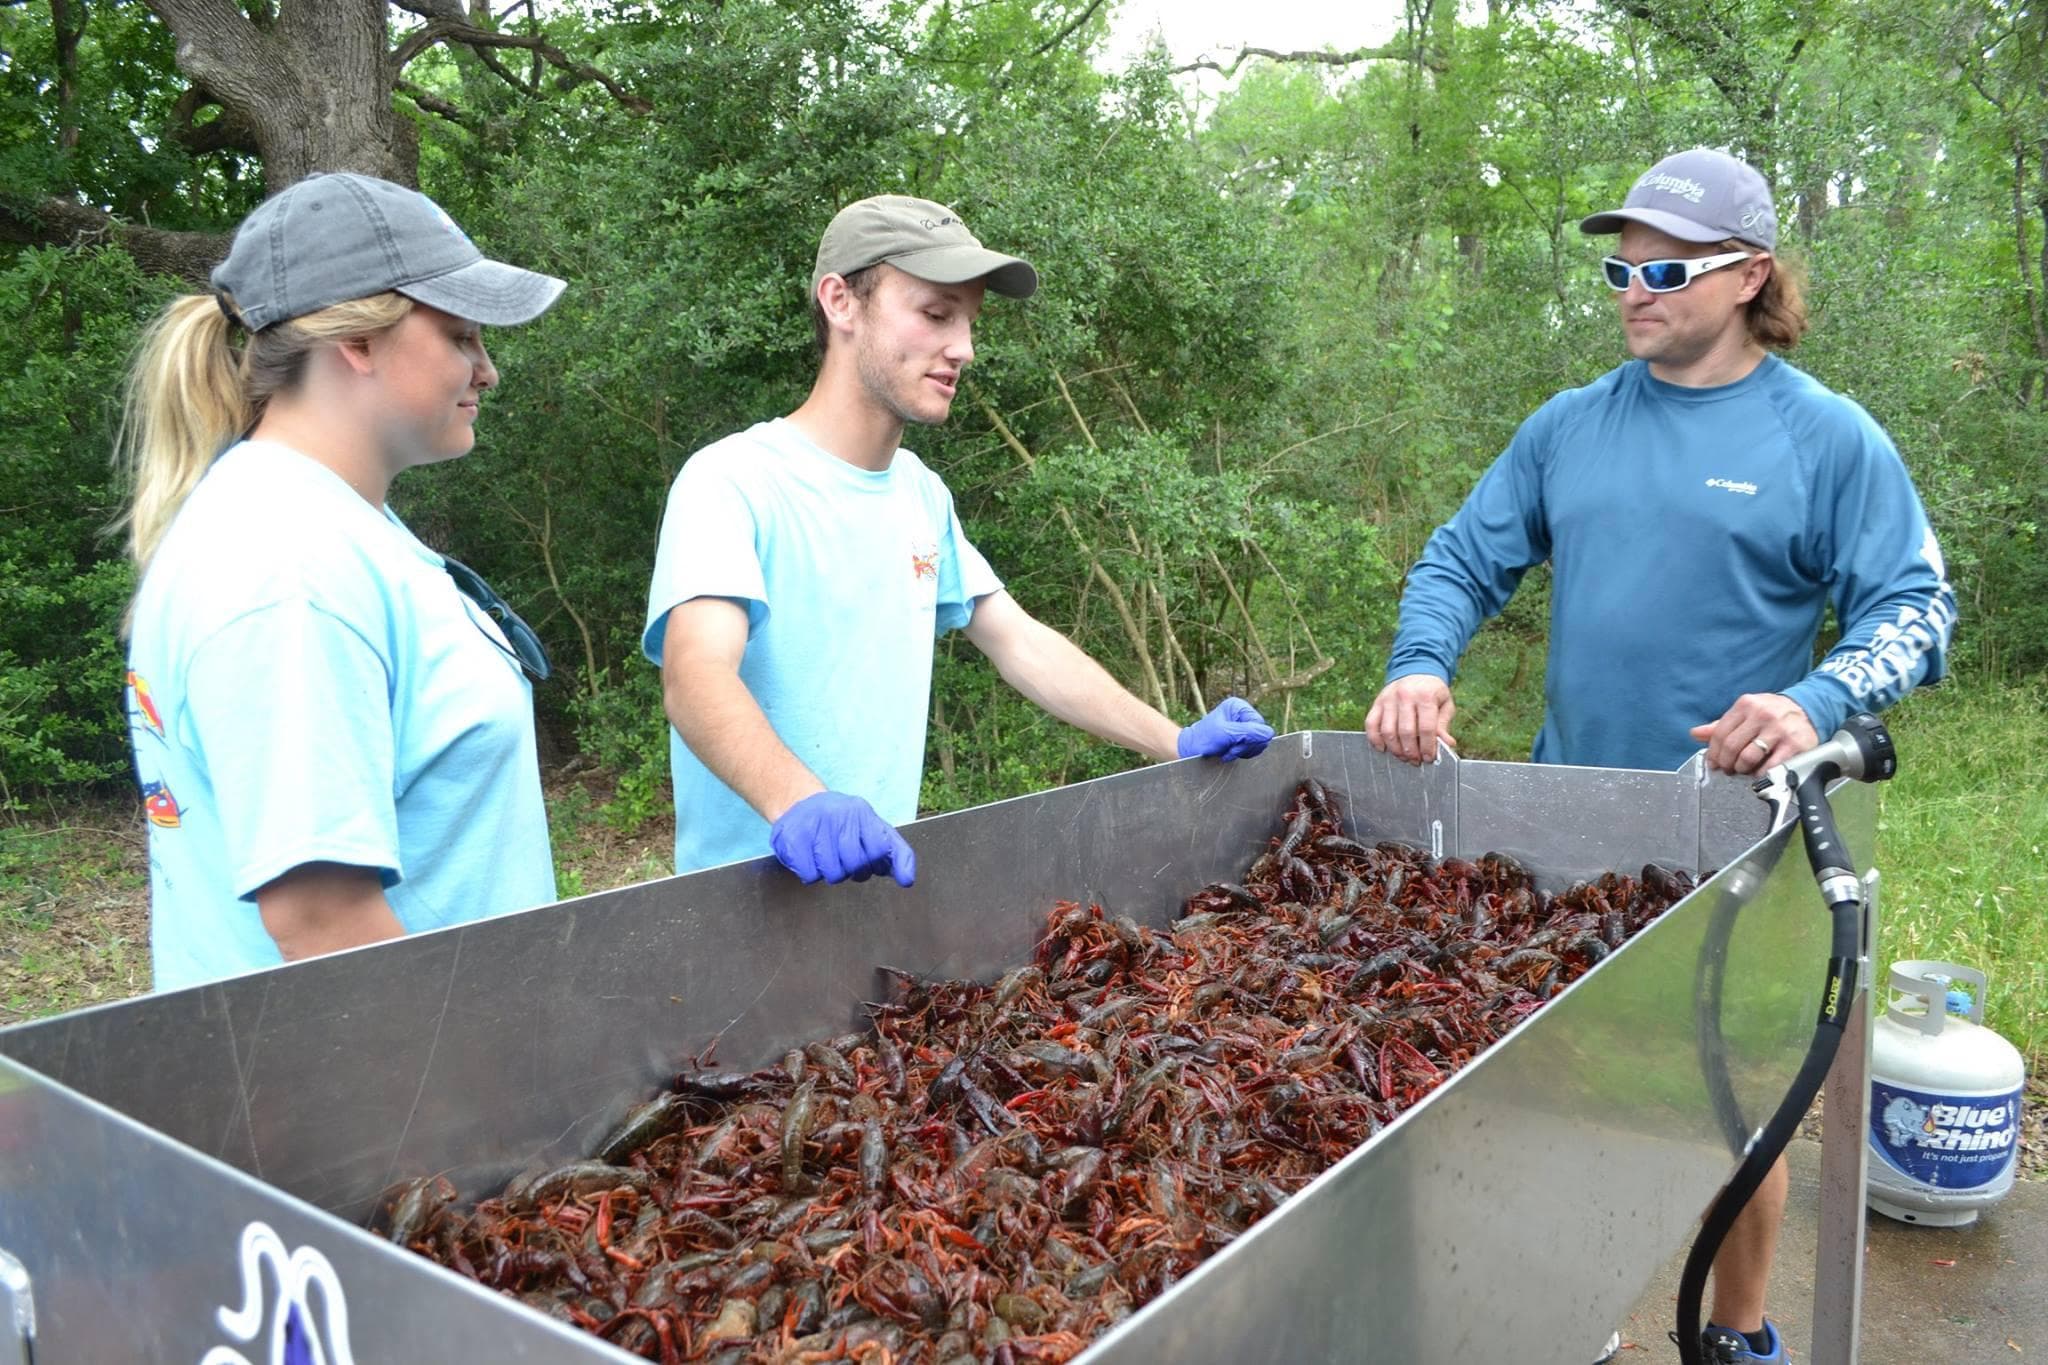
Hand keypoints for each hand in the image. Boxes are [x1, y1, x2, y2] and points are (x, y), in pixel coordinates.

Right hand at [768, 792, 916, 886]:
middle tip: (842, 858)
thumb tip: (907, 880)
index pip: (880, 850)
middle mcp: (837, 815)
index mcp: (861, 812)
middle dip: (851, 870)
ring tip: (825, 855)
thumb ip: (898, 854)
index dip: (873, 863)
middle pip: (855, 865)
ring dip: (830, 872)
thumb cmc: (842, 824)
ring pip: (832, 873)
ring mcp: (813, 824)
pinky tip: (809, 857)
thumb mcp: (874, 831)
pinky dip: (811, 874)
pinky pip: (810, 875)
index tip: (864, 858)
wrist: (798, 805)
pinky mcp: (792, 838)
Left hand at [1177, 697, 1274, 761]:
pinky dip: (1241, 754)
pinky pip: (1252, 749)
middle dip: (1245, 746)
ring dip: (1242, 752)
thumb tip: (1269, 733)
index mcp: (1239, 707)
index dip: (1250, 738)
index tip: (1232, 744)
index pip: (1259, 725)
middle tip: (1228, 749)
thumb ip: (1249, 732)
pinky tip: (1229, 754)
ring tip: (1227, 752)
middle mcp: (1242, 715)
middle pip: (1260, 734)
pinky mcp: (1241, 738)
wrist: (1190, 750)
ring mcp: (1243, 727)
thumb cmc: (1204, 739)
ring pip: (1258, 743)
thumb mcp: (1226, 734)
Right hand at [1366, 673, 1456, 764]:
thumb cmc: (1432, 692)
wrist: (1415, 670)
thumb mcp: (1445, 704)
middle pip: (1406, 732)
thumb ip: (1443, 724)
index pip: (1426, 728)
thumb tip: (1448, 744)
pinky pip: (1371, 724)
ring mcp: (1388, 699)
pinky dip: (1375, 739)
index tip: (1429, 758)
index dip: (1427, 747)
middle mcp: (1405, 696)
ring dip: (1395, 749)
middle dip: (1411, 751)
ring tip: (1403, 757)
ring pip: (1388, 731)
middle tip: (1416, 761)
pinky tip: (1383, 749)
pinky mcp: (1377, 703)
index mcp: (1425, 696)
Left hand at [1689, 693, 1819, 775]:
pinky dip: (1761, 774)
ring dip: (1742, 769)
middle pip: (1731, 747)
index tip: (1713, 762)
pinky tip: (1761, 771)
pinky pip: (1770, 767)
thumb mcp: (1747, 712)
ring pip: (1748, 758)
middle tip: (1728, 769)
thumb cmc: (1772, 714)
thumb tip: (1695, 734)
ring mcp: (1780, 730)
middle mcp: (1763, 715)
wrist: (1808, 710)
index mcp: (1747, 705)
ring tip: (1744, 769)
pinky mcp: (1795, 746)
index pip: (1719, 733)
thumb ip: (1721, 725)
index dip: (1713, 752)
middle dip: (1726, 763)